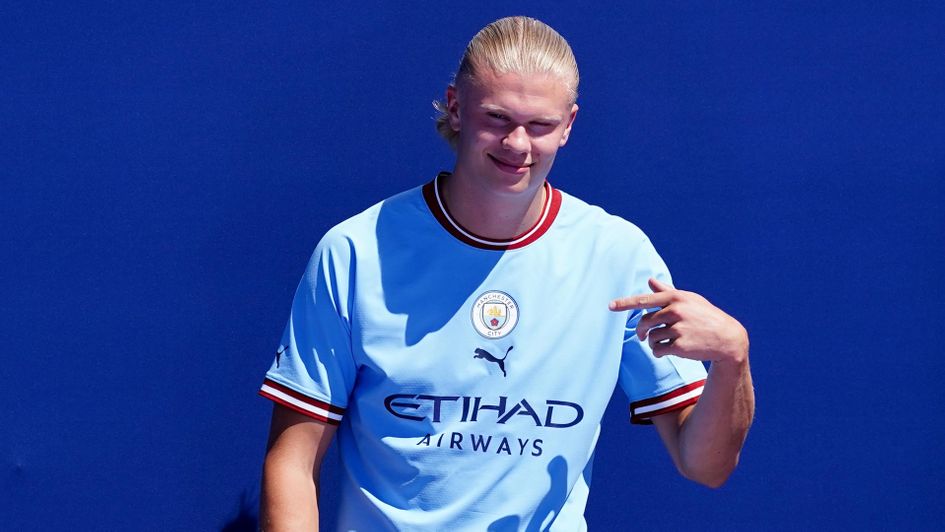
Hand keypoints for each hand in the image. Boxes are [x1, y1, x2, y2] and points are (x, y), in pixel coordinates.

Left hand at [609, 278, 748, 364]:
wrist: (727, 338)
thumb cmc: (705, 316)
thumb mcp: (689, 300)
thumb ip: (668, 292)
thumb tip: (650, 281)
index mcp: (676, 298)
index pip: (645, 300)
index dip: (625, 303)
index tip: (610, 306)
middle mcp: (676, 311)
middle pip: (644, 321)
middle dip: (641, 331)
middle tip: (642, 336)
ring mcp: (678, 328)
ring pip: (650, 337)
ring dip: (652, 342)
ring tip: (663, 343)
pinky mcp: (680, 346)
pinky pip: (658, 350)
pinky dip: (659, 352)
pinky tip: (667, 351)